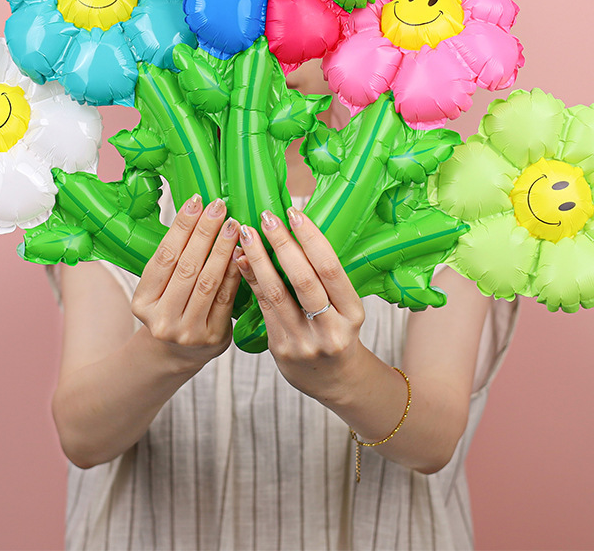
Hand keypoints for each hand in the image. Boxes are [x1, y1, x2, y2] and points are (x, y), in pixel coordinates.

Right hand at [131, 194, 241, 371]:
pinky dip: (234, 272)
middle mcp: (162, 320)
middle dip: (205, 233)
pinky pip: (226, 297)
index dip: (181, 227)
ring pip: (208, 282)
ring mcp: (188, 331)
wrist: (176, 353)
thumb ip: (173, 259)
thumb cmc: (170, 308)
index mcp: (143, 302)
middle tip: (219, 206)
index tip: (196, 201)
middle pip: (187, 267)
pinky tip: (241, 252)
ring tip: (233, 225)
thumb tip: (198, 212)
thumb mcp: (158, 289)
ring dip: (222, 249)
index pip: (164, 257)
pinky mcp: (213, 337)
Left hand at [236, 208, 366, 401]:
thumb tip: (292, 229)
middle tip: (266, 216)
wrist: (334, 381)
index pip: (330, 268)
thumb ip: (323, 277)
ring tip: (246, 232)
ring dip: (258, 258)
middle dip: (281, 244)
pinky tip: (240, 259)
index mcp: (353, 313)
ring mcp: (304, 342)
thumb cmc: (338, 331)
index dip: (310, 238)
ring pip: (276, 293)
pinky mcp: (281, 349)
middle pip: (303, 280)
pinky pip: (262, 307)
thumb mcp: (344, 306)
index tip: (294, 212)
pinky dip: (250, 279)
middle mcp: (330, 329)